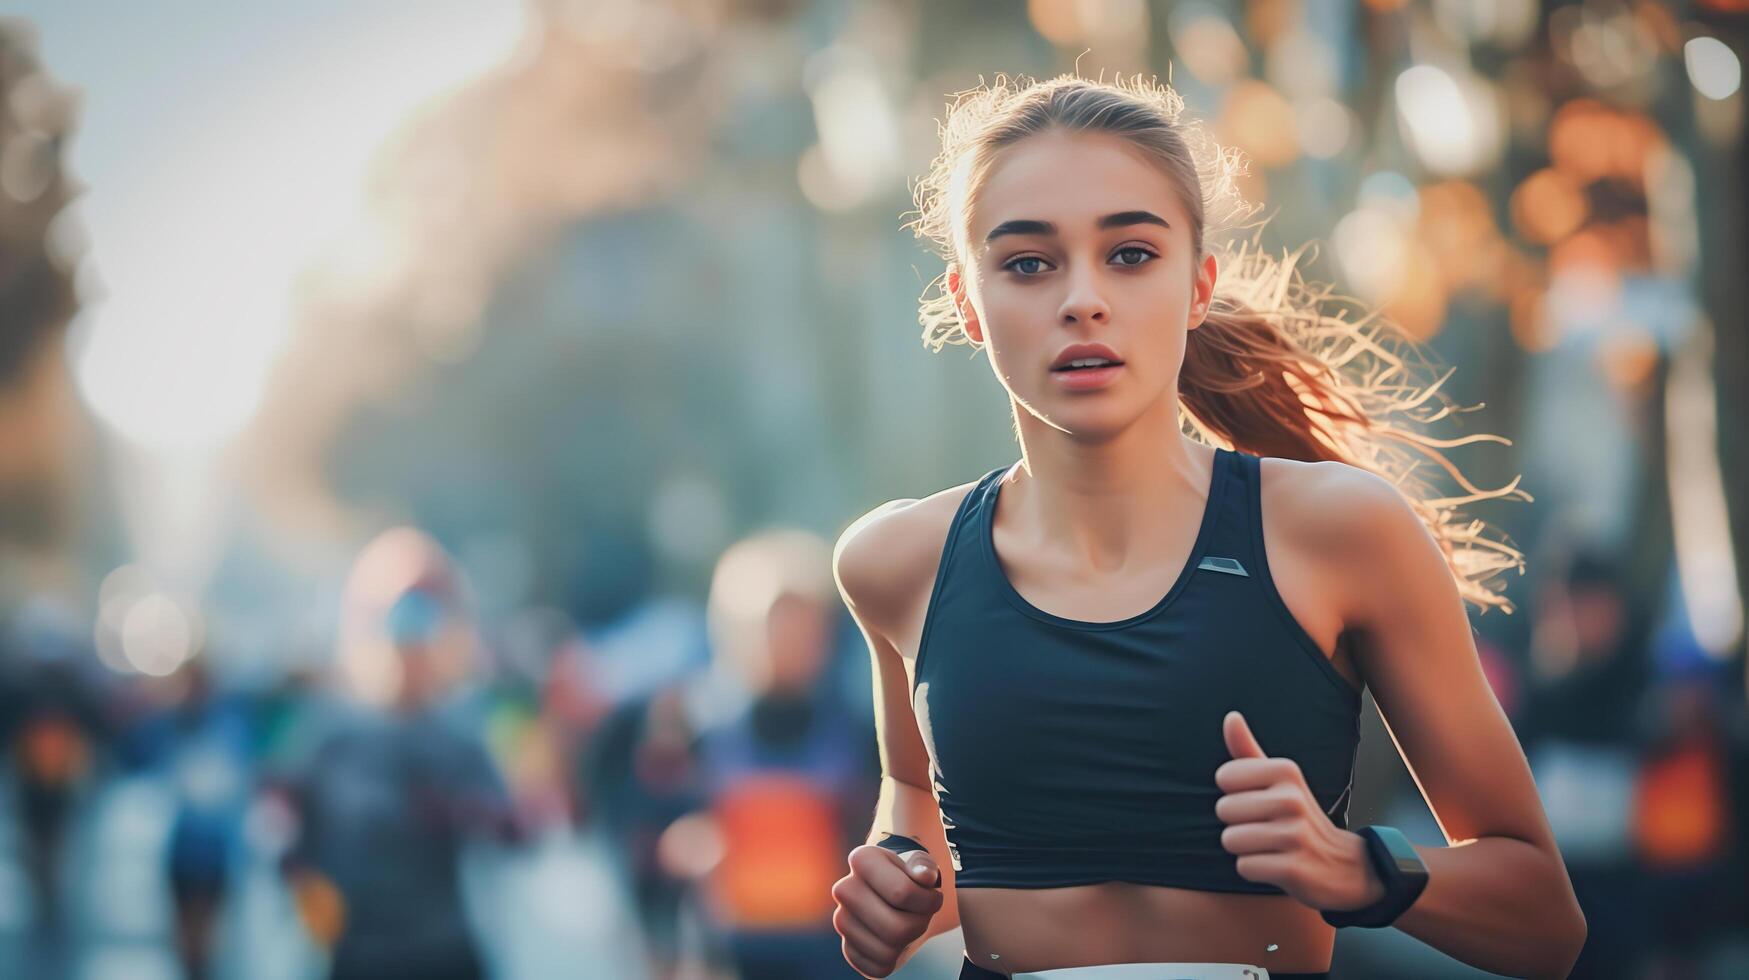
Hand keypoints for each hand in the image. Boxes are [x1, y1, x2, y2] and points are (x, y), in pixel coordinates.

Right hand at [831, 843, 943, 977]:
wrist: (896, 896)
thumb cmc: (911, 877)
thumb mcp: (922, 865)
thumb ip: (926, 867)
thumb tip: (924, 876)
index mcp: (862, 859)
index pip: (902, 893)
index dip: (928, 900)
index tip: (932, 894)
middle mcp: (844, 889)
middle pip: (897, 928)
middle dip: (919, 923)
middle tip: (922, 913)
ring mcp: (843, 920)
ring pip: (888, 950)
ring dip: (909, 941)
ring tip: (910, 923)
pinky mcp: (848, 949)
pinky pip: (879, 967)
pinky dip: (896, 958)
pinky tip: (897, 941)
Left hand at [1214, 710, 1385, 911]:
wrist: (1344, 865)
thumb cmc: (1296, 817)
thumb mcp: (1278, 781)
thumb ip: (1248, 750)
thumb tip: (1230, 717)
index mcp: (1286, 771)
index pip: (1224, 777)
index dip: (1234, 793)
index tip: (1259, 801)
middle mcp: (1292, 799)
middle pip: (1224, 810)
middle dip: (1237, 823)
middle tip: (1266, 828)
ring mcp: (1295, 835)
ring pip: (1230, 839)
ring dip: (1245, 849)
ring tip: (1270, 847)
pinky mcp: (1293, 868)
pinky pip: (1243, 866)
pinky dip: (1254, 870)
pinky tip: (1276, 865)